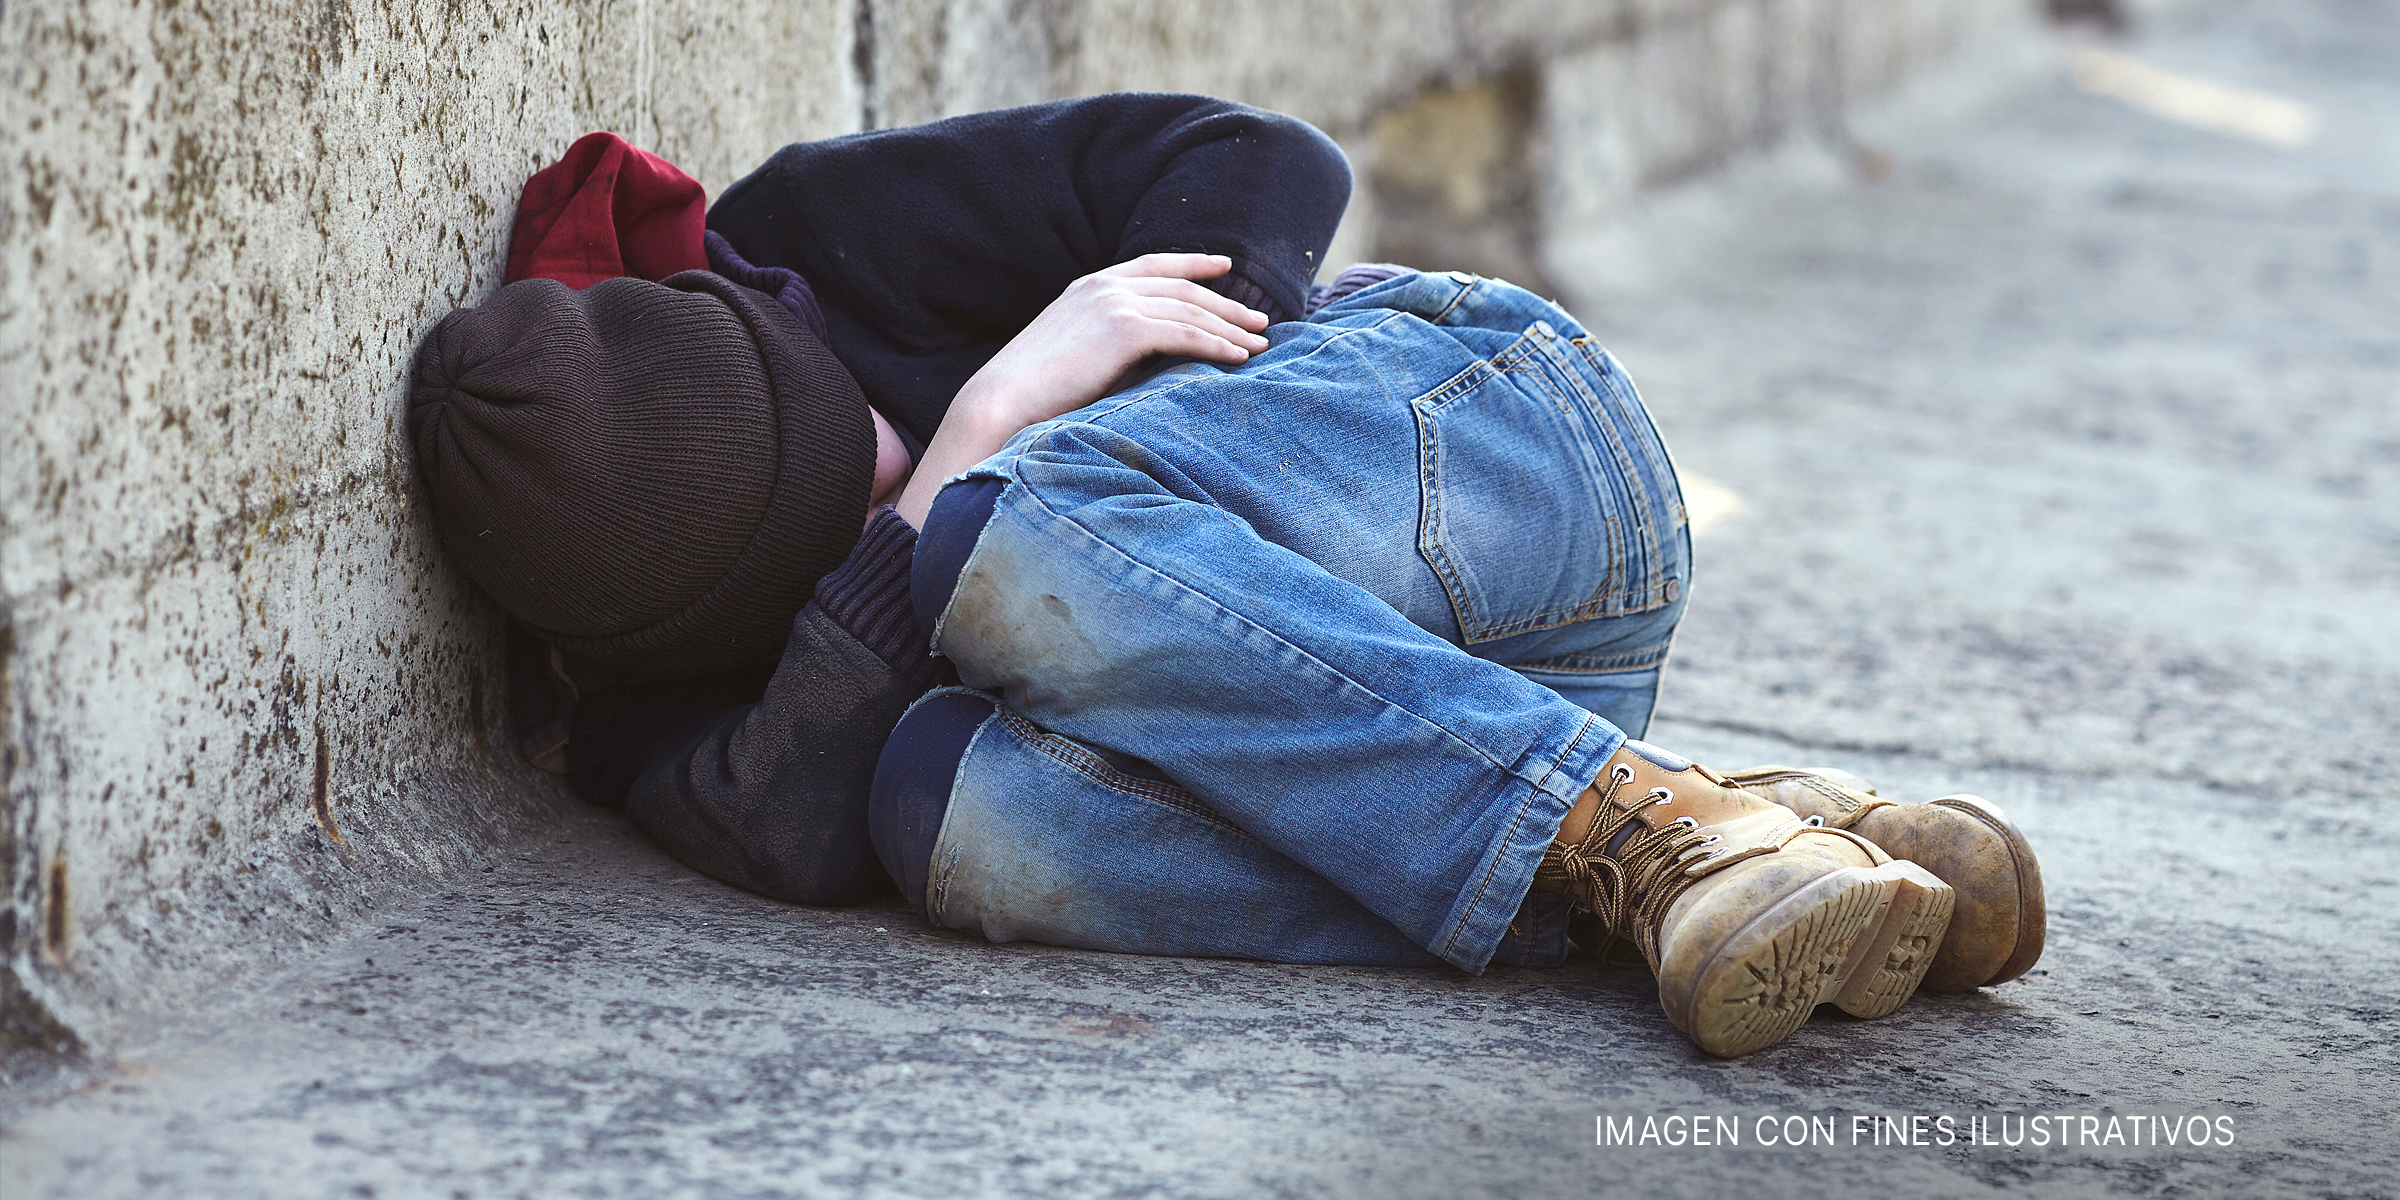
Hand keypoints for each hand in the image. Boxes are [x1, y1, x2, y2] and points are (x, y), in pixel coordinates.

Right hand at [895, 254, 1269, 526]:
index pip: (1155, 265)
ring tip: (1260, 344)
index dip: (1194, 264)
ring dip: (1231, 327)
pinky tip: (1240, 359)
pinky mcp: (1124, 329)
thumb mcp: (1074, 352)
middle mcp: (1105, 286)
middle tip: (1259, 321)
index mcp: (1091, 286)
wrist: (1002, 400)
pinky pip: (1186, 334)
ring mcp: (1115, 303)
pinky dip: (1218, 345)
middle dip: (1226, 303)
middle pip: (1183, 288)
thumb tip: (1148, 356)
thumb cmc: (1034, 392)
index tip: (1225, 268)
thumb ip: (1108, 342)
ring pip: (1191, 310)